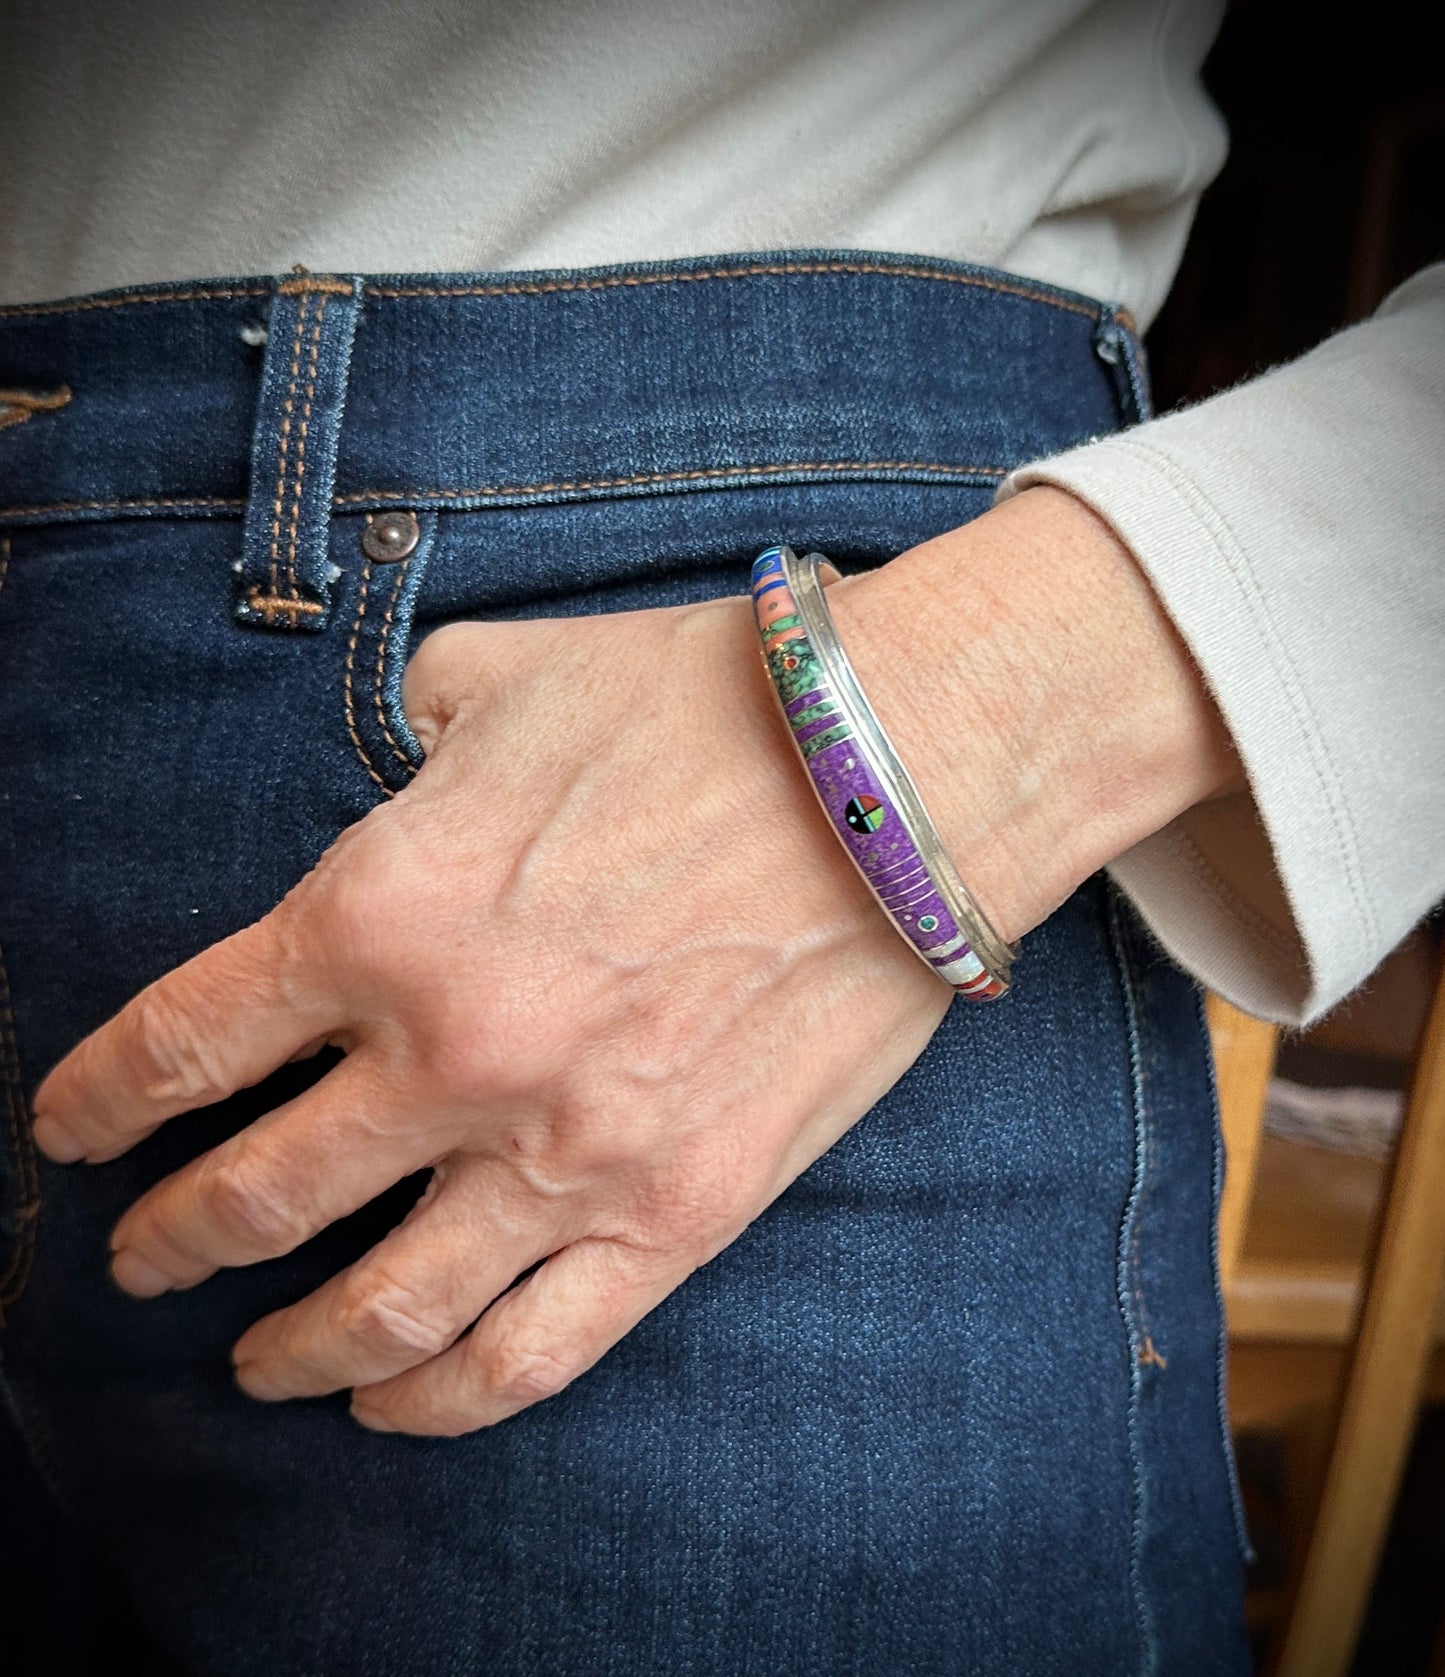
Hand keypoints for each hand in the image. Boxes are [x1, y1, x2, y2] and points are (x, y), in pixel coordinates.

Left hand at [31, 488, 1241, 1435]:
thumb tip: (389, 762)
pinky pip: (527, 1357)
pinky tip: (389, 1403)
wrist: (904, 769)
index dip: (98, 1104)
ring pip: (374, 1311)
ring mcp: (565, 1154)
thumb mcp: (503, 680)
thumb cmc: (703, 704)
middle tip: (141, 1258)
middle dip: (169, 1241)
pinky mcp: (675, 1214)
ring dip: (282, 1350)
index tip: (70, 1135)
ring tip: (247, 1363)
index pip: (180, 1045)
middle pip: (253, 1196)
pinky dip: (437, 1403)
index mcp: (379, 912)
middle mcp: (450, 1055)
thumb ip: (404, 731)